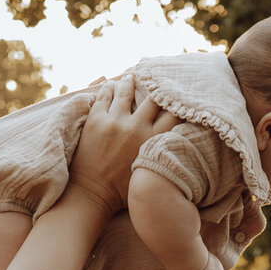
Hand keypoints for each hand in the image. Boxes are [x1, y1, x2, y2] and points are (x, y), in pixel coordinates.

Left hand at [70, 74, 175, 213]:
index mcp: (151, 141)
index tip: (178, 98)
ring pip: (125, 91)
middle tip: (158, 80)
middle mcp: (135, 127)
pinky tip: (111, 83)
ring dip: (130, 82)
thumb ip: (161, 155)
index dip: (178, 105)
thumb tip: (176, 146)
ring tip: (132, 76)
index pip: (173, 115)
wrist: (92, 193)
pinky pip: (103, 96)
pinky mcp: (95, 120)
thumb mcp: (150, 172)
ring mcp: (114, 121)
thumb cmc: (123, 192)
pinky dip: (108, 87)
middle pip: (152, 99)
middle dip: (157, 88)